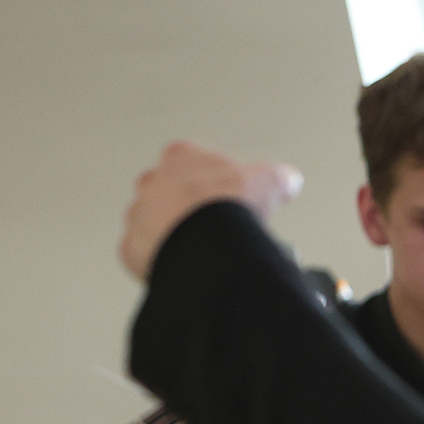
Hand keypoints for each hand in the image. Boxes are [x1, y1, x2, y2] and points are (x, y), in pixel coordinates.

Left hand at [119, 142, 304, 280]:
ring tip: (206, 251)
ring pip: (155, 223)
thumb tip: (288, 181)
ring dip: (176, 234)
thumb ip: (278, 178)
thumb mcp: (268, 182)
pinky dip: (165, 260)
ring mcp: (141, 214)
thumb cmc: (224, 206)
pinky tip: (188, 267)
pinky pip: (147, 254)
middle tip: (219, 227)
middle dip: (191, 208)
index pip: (198, 164)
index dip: (218, 183)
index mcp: (182, 156)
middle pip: (170, 192)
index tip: (232, 198)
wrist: (204, 242)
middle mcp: (153, 182)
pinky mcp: (134, 247)